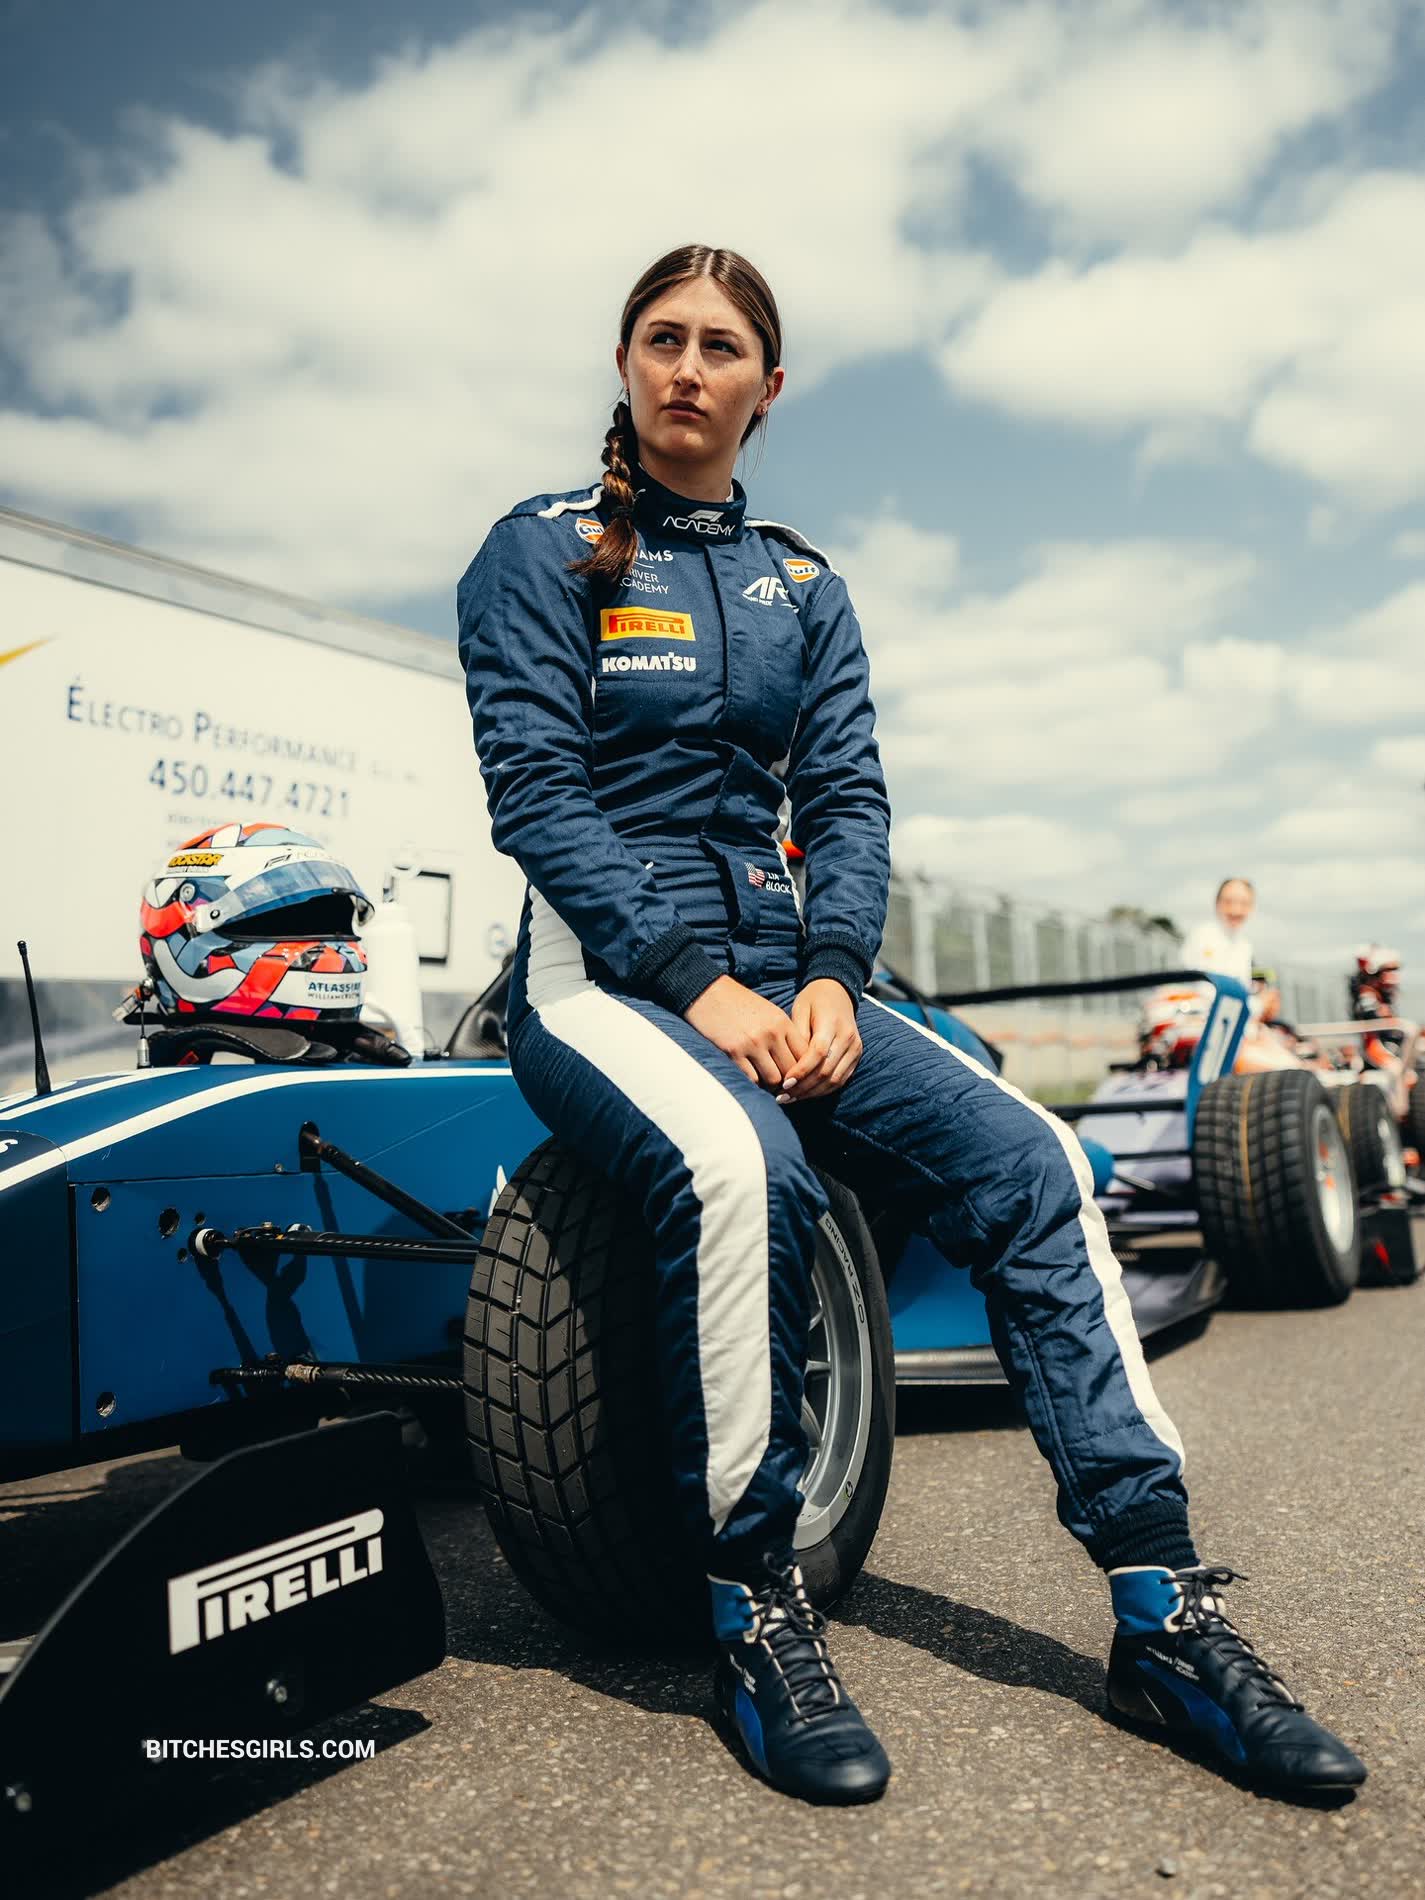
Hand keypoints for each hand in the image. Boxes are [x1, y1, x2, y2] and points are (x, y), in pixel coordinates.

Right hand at [683, 975, 809, 1086]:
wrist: (708, 992)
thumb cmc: (738, 1003)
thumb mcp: (768, 1012)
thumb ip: (783, 1033)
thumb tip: (795, 1062)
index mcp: (782, 1022)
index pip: (804, 1054)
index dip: (802, 1068)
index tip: (795, 1074)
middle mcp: (771, 1033)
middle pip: (791, 1069)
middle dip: (788, 1080)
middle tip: (782, 1086)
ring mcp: (753, 1043)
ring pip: (774, 1078)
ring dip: (770, 1084)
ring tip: (766, 1083)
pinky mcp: (734, 1051)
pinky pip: (752, 1079)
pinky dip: (753, 1082)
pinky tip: (750, 1078)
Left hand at [777, 980, 862, 1102]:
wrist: (838, 991)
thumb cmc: (813, 1000)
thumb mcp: (800, 1011)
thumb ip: (797, 1036)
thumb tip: (788, 1065)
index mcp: (832, 1023)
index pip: (818, 1053)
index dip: (801, 1071)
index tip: (784, 1083)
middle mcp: (848, 1037)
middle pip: (827, 1070)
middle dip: (804, 1087)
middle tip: (782, 1096)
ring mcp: (855, 1048)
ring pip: (835, 1079)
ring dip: (812, 1093)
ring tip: (791, 1098)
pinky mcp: (857, 1055)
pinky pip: (841, 1079)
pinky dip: (824, 1090)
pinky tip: (806, 1094)